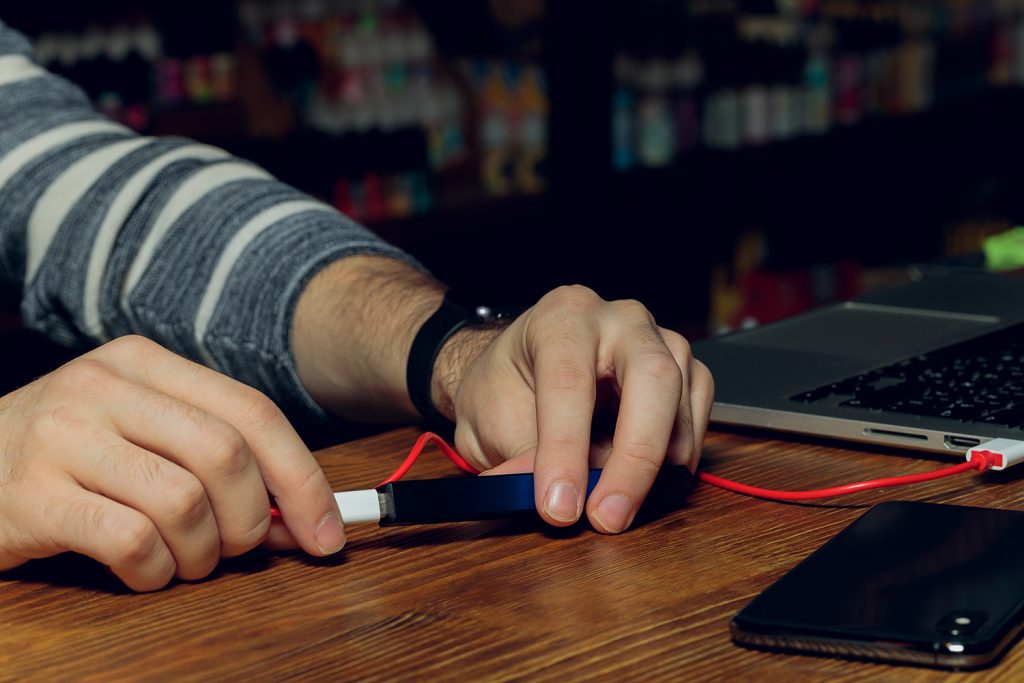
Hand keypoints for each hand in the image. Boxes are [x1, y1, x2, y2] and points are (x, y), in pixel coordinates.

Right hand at [0, 336, 343, 590]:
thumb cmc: (71, 456)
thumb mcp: (144, 435)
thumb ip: (219, 463)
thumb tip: (303, 517)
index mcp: (145, 363)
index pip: (254, 413)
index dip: (302, 478)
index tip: (328, 530)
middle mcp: (104, 388)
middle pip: (227, 455)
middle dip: (253, 520)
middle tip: (240, 547)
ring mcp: (63, 437)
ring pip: (184, 503)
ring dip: (203, 553)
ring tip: (185, 559)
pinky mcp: (31, 495)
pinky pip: (132, 543)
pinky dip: (155, 572)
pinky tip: (144, 570)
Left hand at [439, 286, 713, 532]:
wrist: (523, 369)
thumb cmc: (508, 384)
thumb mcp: (491, 420)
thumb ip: (522, 460)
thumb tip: (553, 504)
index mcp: (562, 317)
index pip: (570, 382)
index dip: (565, 450)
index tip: (558, 506)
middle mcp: (619, 320)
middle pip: (652, 379)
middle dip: (635, 457)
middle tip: (609, 517)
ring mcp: (660, 341)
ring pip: (681, 402)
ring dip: (657, 467)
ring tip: (617, 504)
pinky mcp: (685, 371)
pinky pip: (698, 415)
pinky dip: (678, 458)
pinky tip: (649, 482)